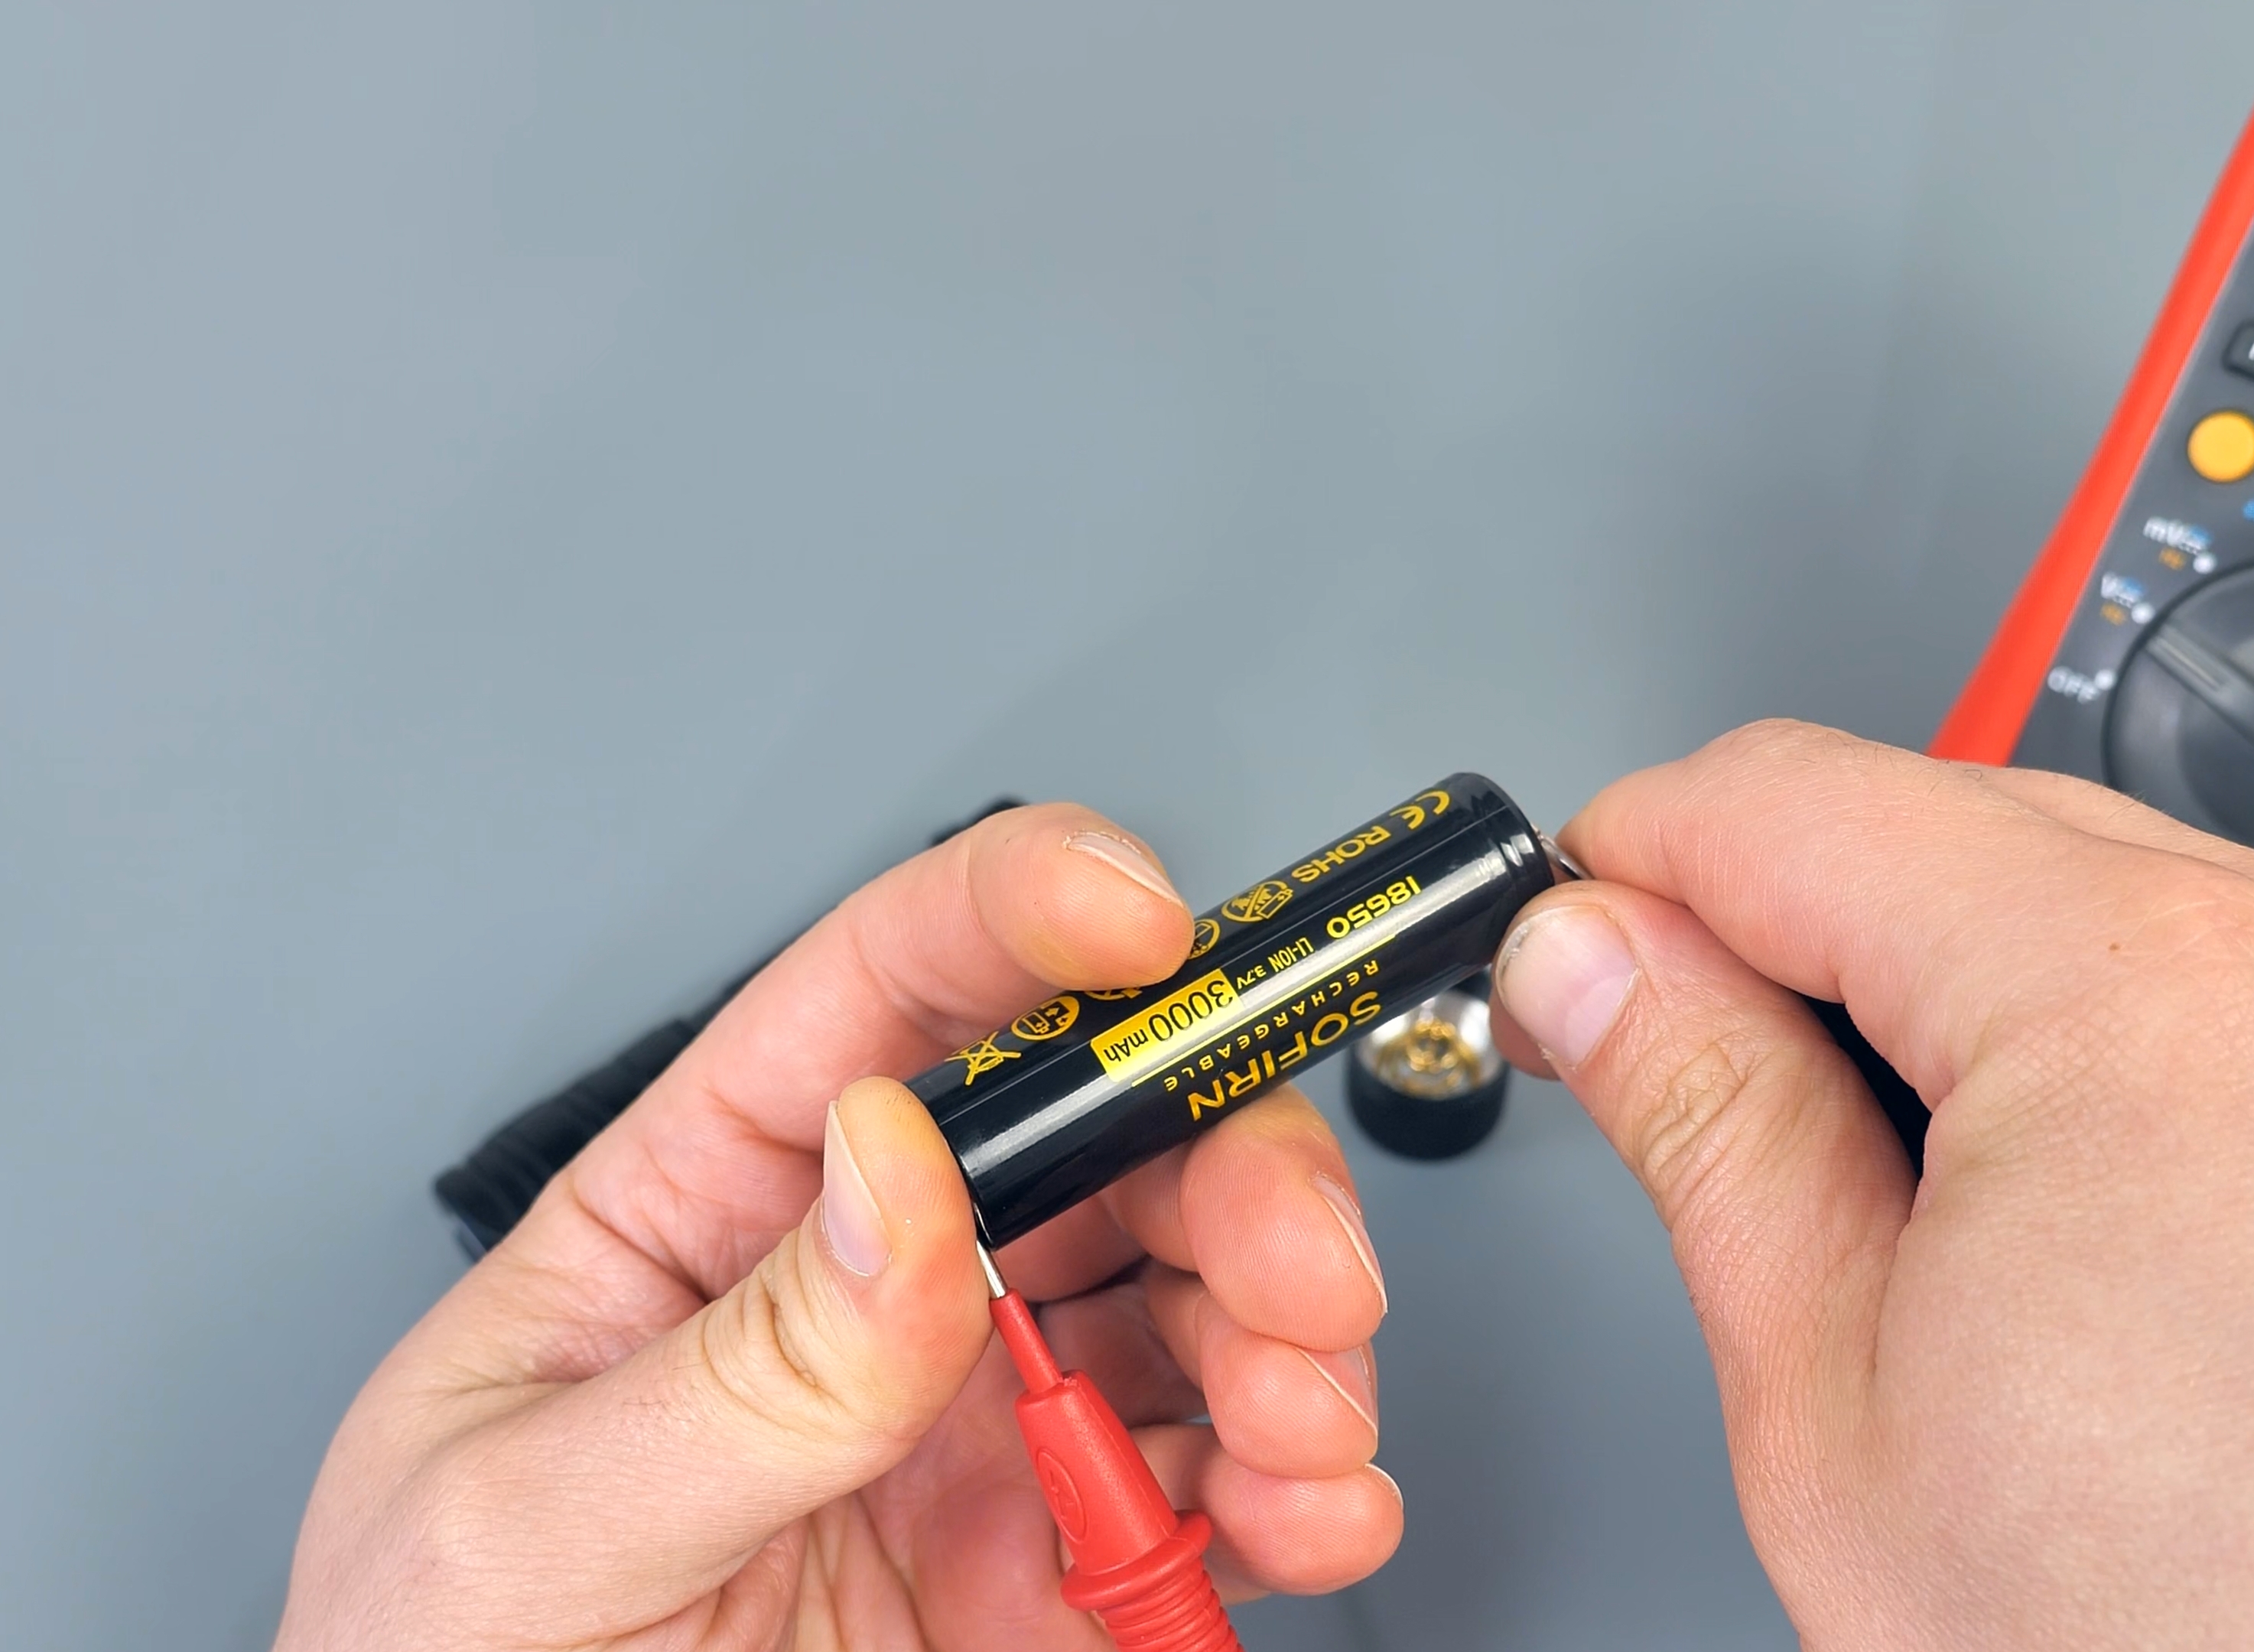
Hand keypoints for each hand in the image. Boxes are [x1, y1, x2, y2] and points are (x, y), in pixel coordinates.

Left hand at [277, 806, 1398, 1650]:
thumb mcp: (521, 1528)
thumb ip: (730, 1365)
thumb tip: (894, 1161)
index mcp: (704, 1222)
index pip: (875, 1007)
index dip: (1017, 919)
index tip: (1135, 920)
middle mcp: (870, 1303)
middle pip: (1100, 1141)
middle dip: (1232, 1166)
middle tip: (1287, 1256)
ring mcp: (981, 1438)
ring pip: (1197, 1299)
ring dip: (1293, 1331)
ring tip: (1297, 1420)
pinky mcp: (1064, 1582)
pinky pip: (1226, 1496)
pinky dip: (1313, 1491)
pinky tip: (1309, 1509)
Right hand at [1490, 721, 2253, 1649]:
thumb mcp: (1847, 1416)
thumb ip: (1706, 1125)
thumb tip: (1604, 968)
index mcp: (2142, 991)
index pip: (1790, 799)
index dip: (1630, 866)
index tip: (1568, 949)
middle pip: (1952, 823)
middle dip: (1785, 933)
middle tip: (1675, 1081)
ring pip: (2101, 905)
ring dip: (1951, 1003)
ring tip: (1886, 1221)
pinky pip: (2243, 998)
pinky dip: (2110, 1061)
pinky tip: (2056, 1241)